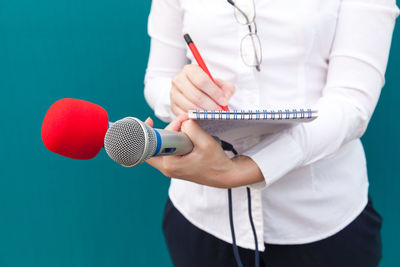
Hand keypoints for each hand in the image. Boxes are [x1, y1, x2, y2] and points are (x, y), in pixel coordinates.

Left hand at [144, 116, 263, 187]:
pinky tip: (186, 134)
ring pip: (162, 146)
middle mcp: (167, 168)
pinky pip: (169, 149)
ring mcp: (171, 168)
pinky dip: (176, 139)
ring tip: (187, 129)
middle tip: (181, 123)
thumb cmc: (217, 162)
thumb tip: (182, 121)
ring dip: (172, 134)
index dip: (160, 129)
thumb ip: (191, 128)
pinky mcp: (176, 165)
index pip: (154, 143)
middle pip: (154, 145)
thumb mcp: (206, 142)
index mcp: (170, 164)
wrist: (226, 175)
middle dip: (166, 130)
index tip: (159, 121)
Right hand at [170, 64, 234, 115]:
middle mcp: (178, 80)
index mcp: (190, 70)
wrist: (195, 91)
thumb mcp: (219, 84)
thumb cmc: (208, 87)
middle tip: (219, 111)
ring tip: (213, 114)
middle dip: (210, 105)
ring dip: (204, 113)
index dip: (214, 92)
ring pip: (189, 106)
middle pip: (195, 96)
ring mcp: (173, 94)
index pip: (201, 81)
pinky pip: (184, 115)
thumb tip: (225, 98)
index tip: (223, 101)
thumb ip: (226, 88)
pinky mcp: (172, 106)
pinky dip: (195, 118)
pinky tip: (203, 117)